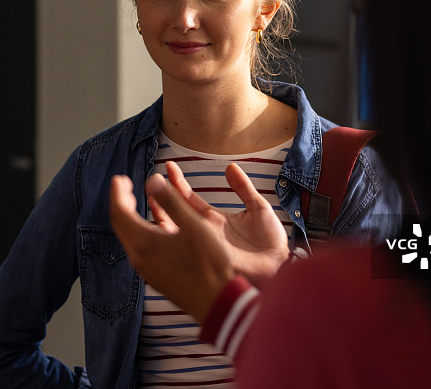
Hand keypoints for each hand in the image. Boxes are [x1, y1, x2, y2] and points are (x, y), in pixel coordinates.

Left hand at [110, 173, 232, 321]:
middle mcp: (139, 257)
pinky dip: (141, 230)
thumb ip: (171, 201)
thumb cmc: (209, 264)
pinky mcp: (155, 276)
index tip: (119, 179)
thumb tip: (152, 180)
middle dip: (121, 202)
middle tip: (125, 186)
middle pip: (121, 225)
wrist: (217, 303)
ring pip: (130, 237)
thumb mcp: (193, 225)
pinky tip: (156, 224)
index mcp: (144, 243)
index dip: (118, 193)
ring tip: (138, 200)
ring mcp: (146, 269)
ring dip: (131, 217)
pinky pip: (140, 247)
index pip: (120, 213)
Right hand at [162, 161, 288, 285]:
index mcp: (214, 219)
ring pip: (173, 229)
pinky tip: (160, 223)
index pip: (189, 198)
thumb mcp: (258, 207)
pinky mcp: (207, 257)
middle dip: (163, 196)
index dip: (178, 182)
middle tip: (152, 179)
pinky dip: (170, 236)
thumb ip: (243, 188)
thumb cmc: (270, 241)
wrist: (279, 266)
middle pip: (176, 212)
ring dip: (160, 213)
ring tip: (151, 195)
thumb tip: (230, 167)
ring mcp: (203, 244)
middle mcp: (204, 231)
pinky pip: (182, 247)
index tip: (170, 166)